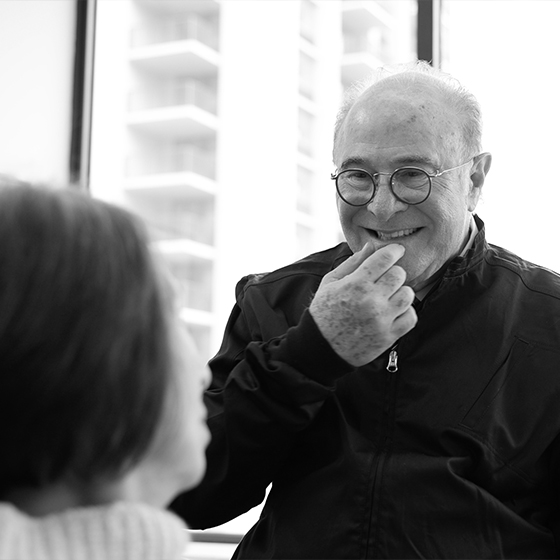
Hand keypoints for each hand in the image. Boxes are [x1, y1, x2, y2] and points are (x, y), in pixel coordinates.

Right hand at [309, 243, 416, 365]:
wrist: (321, 348)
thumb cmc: (323, 312)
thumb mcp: (330, 283)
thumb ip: (352, 263)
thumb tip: (370, 246)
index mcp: (356, 284)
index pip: (385, 258)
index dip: (394, 250)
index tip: (396, 251)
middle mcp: (371, 300)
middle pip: (399, 274)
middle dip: (393, 273)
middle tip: (384, 280)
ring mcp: (382, 319)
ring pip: (408, 294)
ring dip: (400, 292)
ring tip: (388, 297)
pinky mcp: (388, 336)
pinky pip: (411, 317)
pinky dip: (405, 312)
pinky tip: (393, 312)